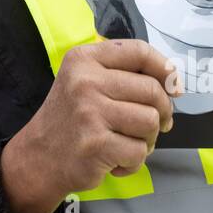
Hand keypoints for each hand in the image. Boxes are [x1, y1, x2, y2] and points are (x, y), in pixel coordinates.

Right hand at [0, 39, 179, 212]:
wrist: (39, 157)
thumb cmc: (71, 119)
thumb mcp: (85, 81)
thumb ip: (123, 74)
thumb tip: (173, 82)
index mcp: (83, 59)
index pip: (138, 51)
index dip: (164, 68)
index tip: (173, 87)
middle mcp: (85, 80)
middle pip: (152, 90)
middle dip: (162, 111)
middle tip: (155, 125)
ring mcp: (90, 112)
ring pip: (150, 121)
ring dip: (148, 139)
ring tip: (128, 143)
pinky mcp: (96, 144)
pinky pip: (139, 151)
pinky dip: (133, 162)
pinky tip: (115, 160)